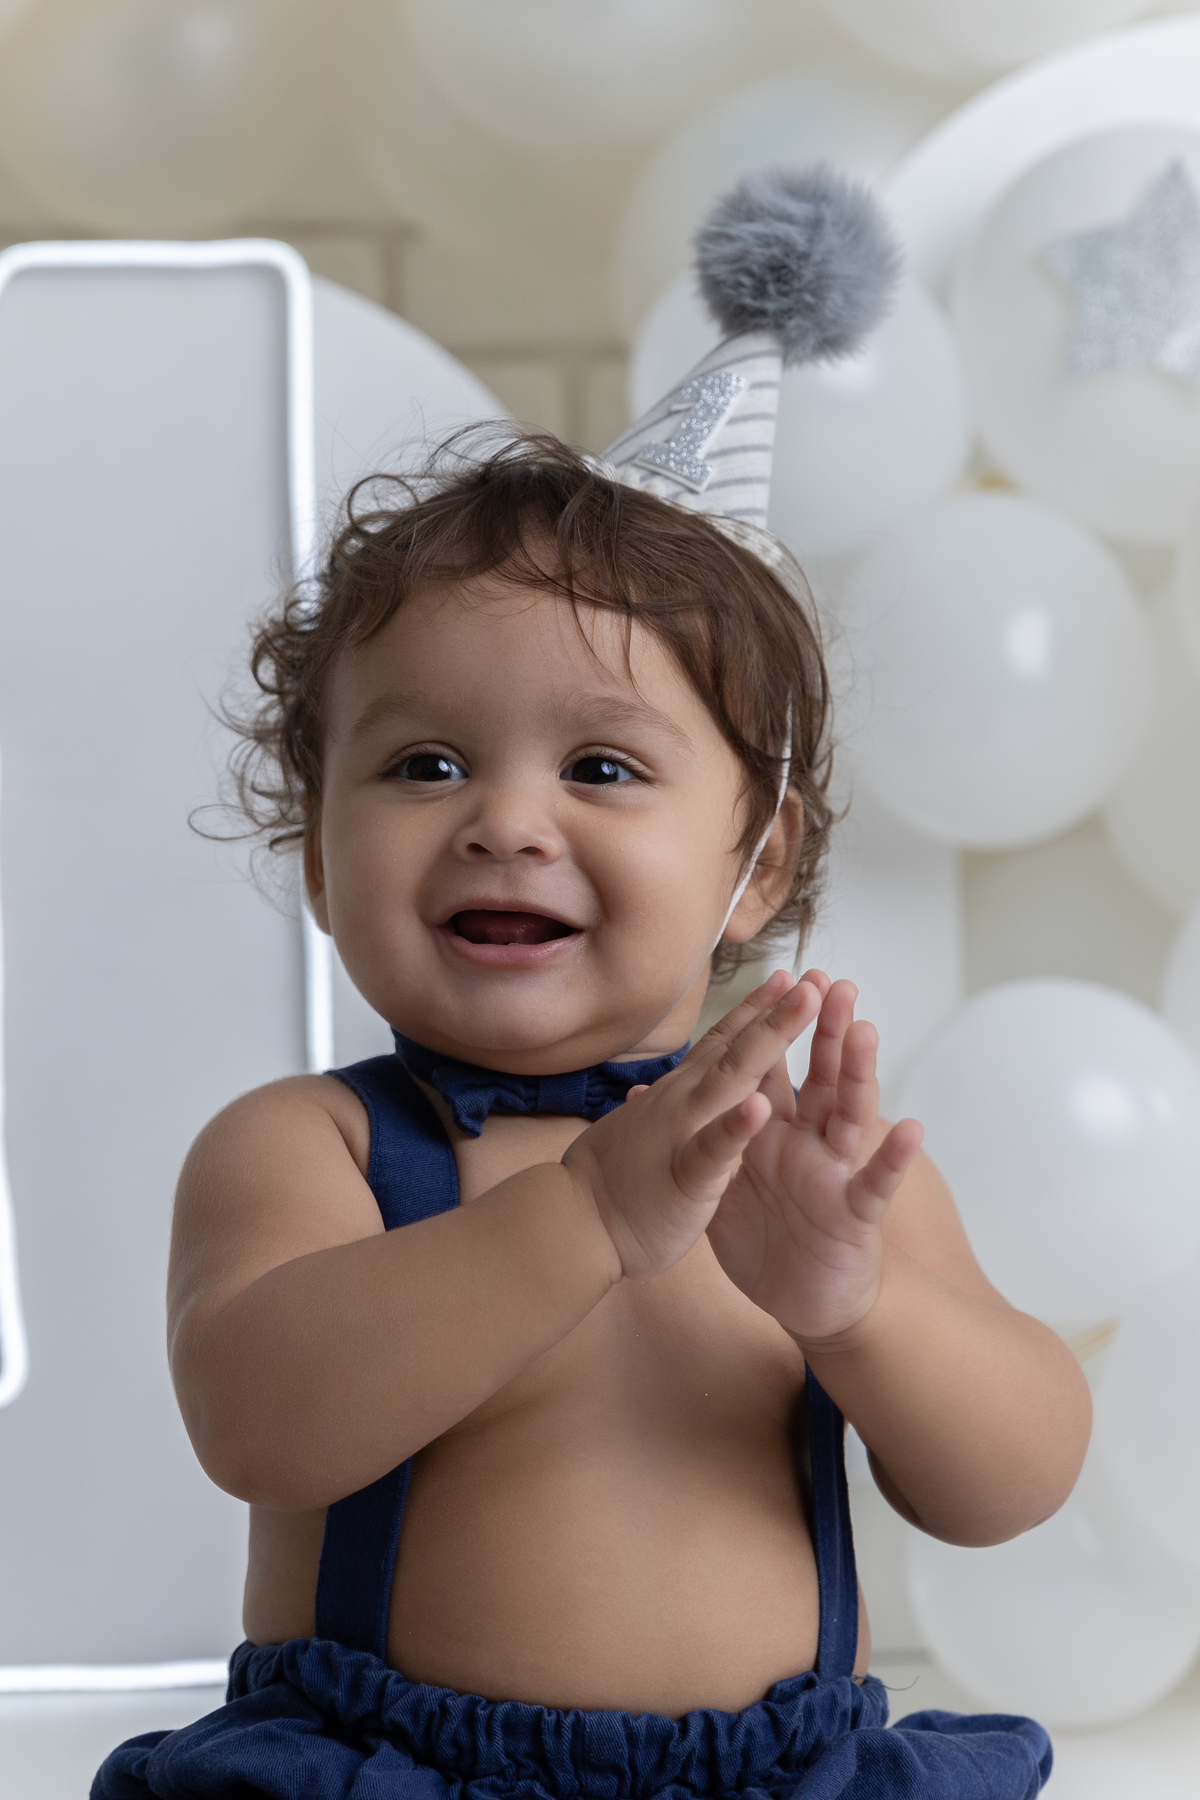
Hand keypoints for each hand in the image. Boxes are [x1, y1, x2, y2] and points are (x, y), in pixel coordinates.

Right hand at [562, 971, 821, 1281]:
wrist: (569, 1224)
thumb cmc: (603, 1185)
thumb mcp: (632, 1134)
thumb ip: (648, 1110)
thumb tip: (642, 1094)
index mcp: (678, 1097)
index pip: (722, 1043)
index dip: (755, 1010)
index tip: (785, 978)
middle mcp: (683, 1101)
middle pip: (738, 1046)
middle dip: (779, 1009)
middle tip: (814, 977)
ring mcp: (683, 1132)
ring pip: (733, 1077)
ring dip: (771, 1038)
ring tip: (805, 1003)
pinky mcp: (685, 1175)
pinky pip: (713, 1148)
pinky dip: (736, 1126)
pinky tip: (760, 1106)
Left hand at [705, 976, 923, 1343]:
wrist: (800, 1303)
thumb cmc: (767, 1242)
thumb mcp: (722, 1187)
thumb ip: (700, 1140)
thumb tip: (651, 1097)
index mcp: (776, 1133)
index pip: (776, 1069)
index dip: (776, 1028)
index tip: (780, 978)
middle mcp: (811, 1144)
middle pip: (821, 1077)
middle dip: (828, 1030)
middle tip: (834, 981)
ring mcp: (835, 1174)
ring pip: (851, 1115)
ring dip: (859, 1074)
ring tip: (866, 1030)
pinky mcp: (854, 1214)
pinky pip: (875, 1183)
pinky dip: (892, 1157)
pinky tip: (911, 1129)